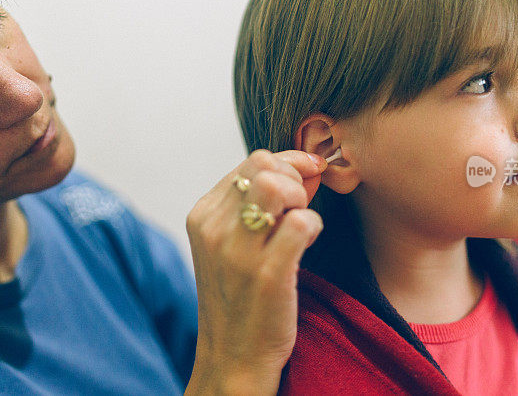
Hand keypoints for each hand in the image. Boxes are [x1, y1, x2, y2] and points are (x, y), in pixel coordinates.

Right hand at [184, 150, 326, 394]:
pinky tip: (308, 243)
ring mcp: (238, 252)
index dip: (287, 164)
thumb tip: (309, 167)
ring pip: (278, 185)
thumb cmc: (241, 297)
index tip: (305, 180)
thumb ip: (264, 203)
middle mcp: (214, 229)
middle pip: (264, 164)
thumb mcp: (236, 244)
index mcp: (203, 216)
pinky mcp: (267, 274)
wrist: (234, 357)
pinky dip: (313, 226)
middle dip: (294, 178)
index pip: (252, 161)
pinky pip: (302, 222)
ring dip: (301, 199)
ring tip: (300, 225)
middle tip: (300, 207)